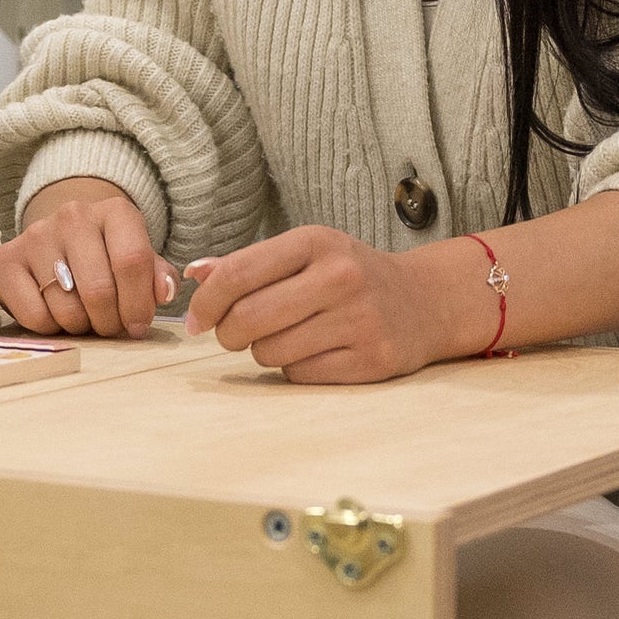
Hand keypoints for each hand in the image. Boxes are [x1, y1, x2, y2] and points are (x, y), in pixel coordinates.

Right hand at [0, 176, 172, 337]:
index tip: (138, 326)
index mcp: (114, 211)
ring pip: (67, 308)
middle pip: (99, 290)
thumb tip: (164, 292)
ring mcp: (36, 236)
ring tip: (85, 318)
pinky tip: (57, 314)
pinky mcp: (6, 260)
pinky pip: (35, 316)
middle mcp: (73, 216)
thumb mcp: (138, 259)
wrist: (60, 238)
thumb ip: (157, 276)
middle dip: (110, 322)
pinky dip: (51, 328)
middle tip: (110, 327)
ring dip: (81, 327)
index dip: (139, 304)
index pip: (132, 261)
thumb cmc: (107, 255)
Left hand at [184, 226, 475, 383]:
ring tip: (286, 338)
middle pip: (249, 318)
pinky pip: (300, 375)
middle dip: (229, 333)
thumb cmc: (349, 276)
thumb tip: (194, 276)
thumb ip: (249, 264)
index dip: (207, 303)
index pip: (239, 274)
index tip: (197, 320)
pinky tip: (313, 353)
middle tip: (234, 334)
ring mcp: (360, 320)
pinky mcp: (371, 359)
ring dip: (264, 352)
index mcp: (317, 242)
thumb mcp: (306, 254)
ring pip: (270, 353)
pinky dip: (294, 370)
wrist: (424, 301)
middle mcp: (341, 277)